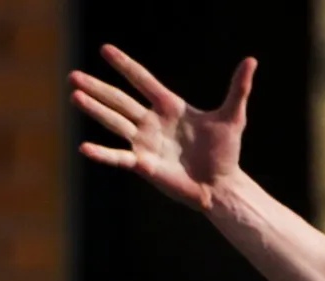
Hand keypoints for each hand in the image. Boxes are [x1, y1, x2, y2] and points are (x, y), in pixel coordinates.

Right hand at [68, 44, 254, 211]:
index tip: (105, 49)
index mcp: (169, 106)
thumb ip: (238, 89)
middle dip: (97, 88)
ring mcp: (146, 143)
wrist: (223, 187)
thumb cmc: (226, 153)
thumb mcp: (232, 118)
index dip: (125, 65)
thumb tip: (252, 61)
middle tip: (73, 74)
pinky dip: (103, 154)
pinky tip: (84, 148)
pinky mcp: (145, 165)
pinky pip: (120, 157)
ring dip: (95, 109)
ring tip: (74, 95)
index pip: (142, 80)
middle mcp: (152, 122)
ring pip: (115, 123)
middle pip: (119, 100)